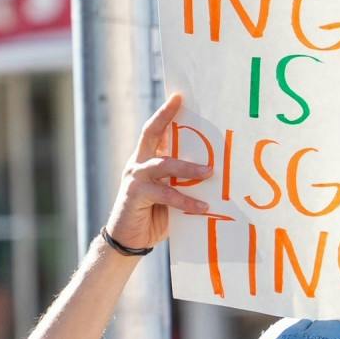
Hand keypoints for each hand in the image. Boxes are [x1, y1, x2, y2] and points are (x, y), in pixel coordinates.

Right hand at [103, 94, 209, 250]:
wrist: (127, 241)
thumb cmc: (152, 217)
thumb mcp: (169, 195)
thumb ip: (181, 182)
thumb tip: (211, 175)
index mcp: (145, 160)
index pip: (155, 131)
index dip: (165, 113)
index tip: (178, 97)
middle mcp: (137, 164)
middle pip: (151, 134)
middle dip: (166, 117)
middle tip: (181, 103)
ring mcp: (134, 177)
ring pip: (164, 164)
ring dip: (189, 169)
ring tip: (209, 172)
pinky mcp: (135, 194)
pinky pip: (165, 193)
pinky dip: (185, 200)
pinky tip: (202, 206)